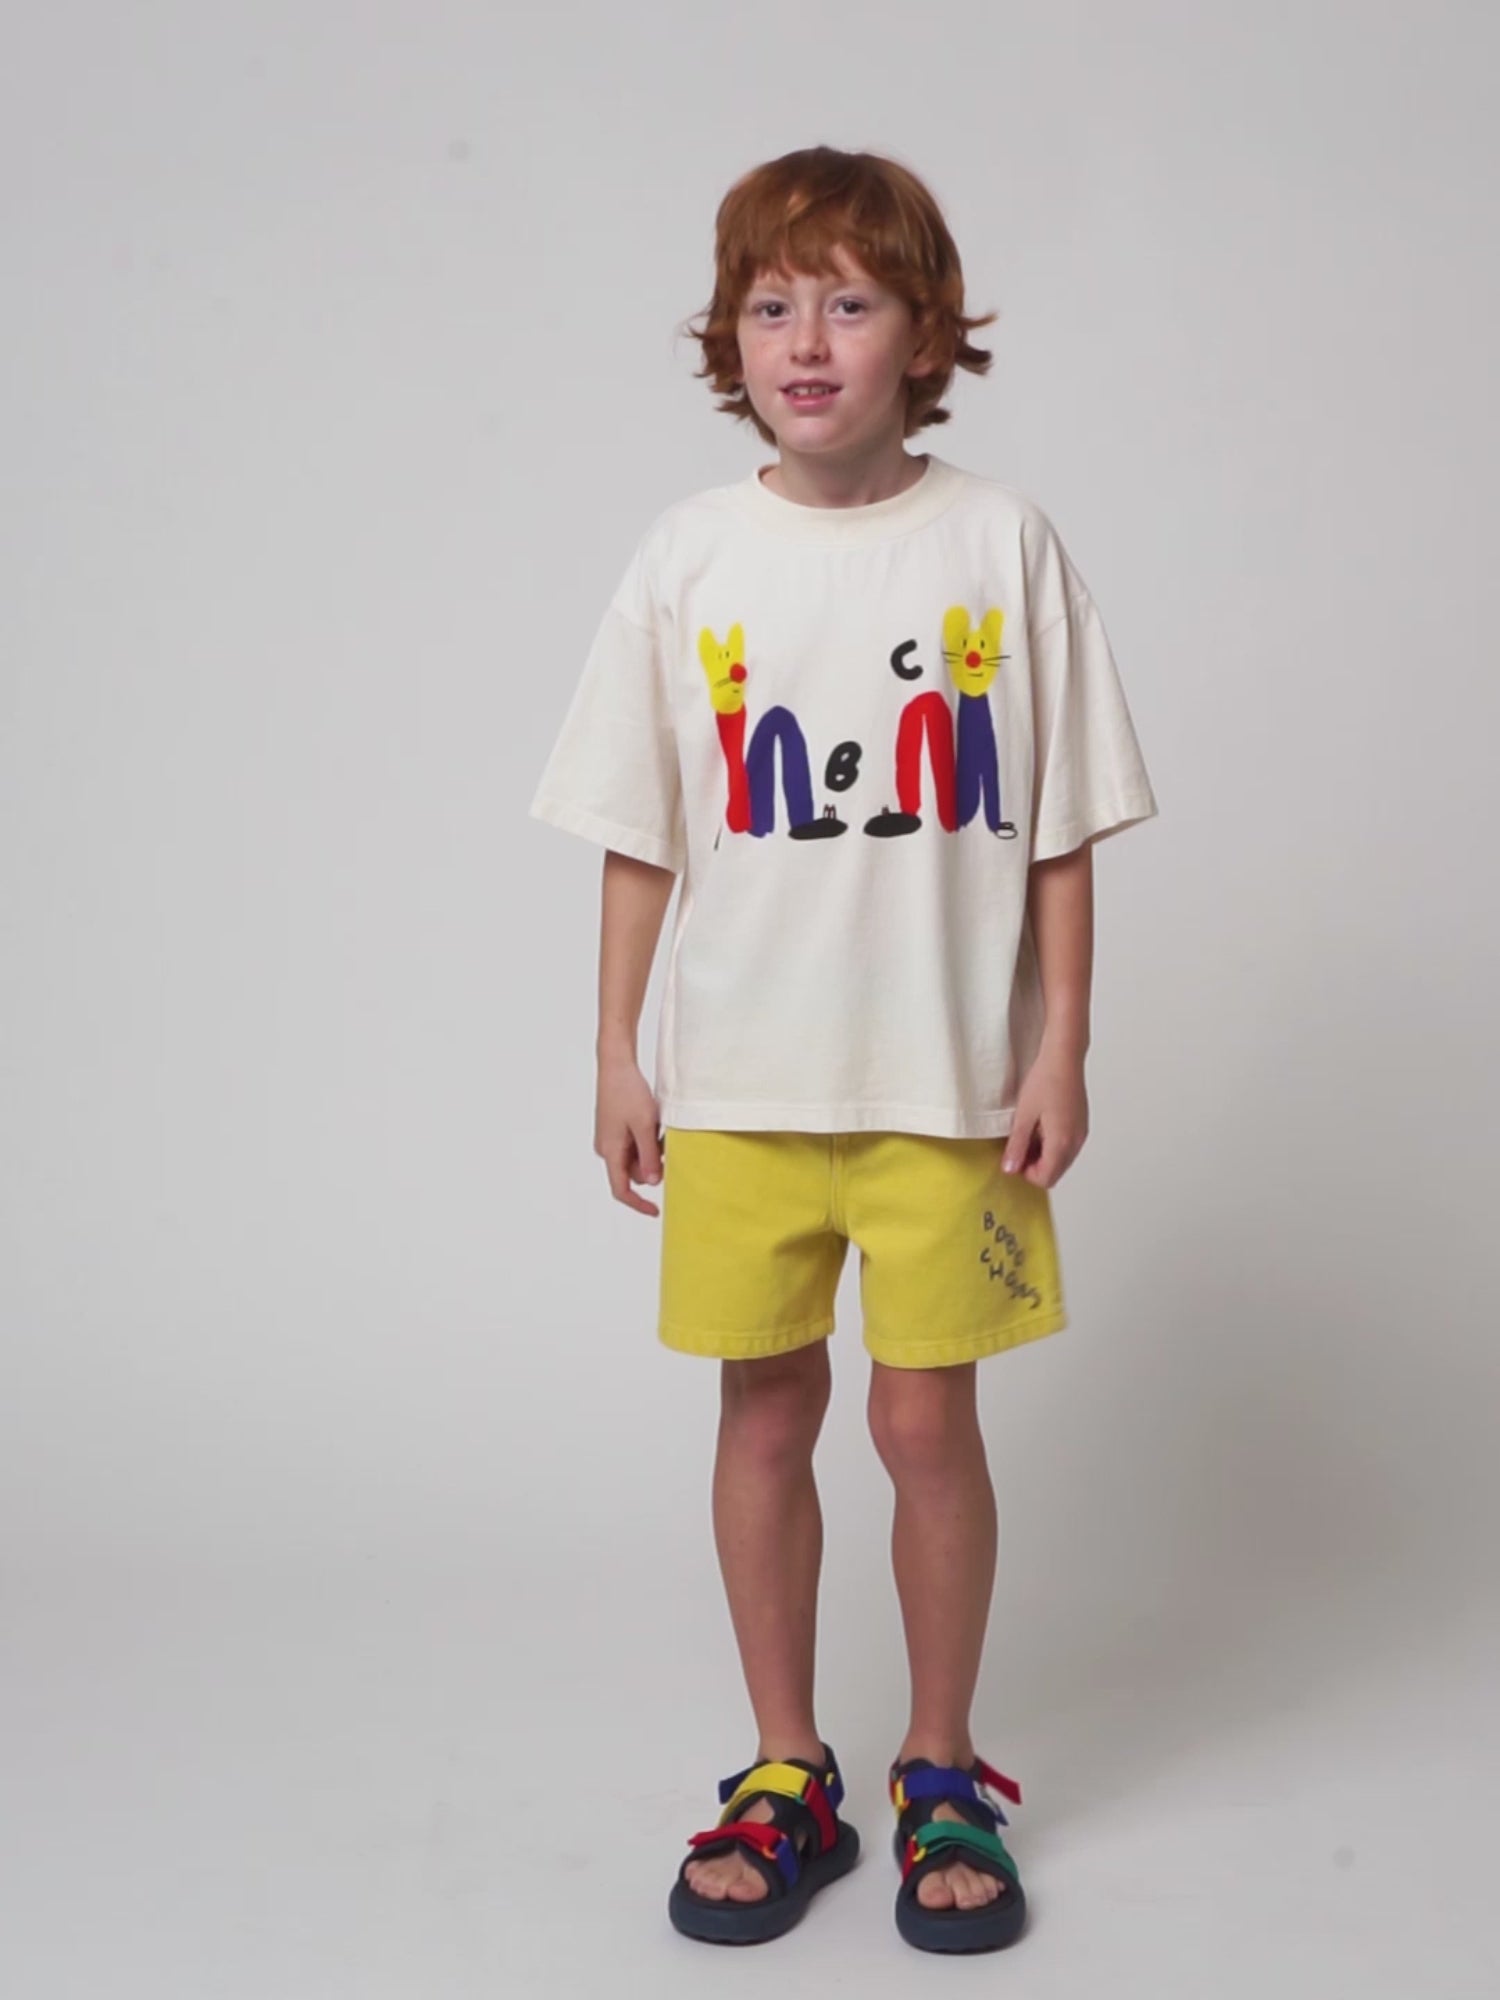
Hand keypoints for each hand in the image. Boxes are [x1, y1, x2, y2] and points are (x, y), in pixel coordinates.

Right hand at [594, 1052, 665, 1215]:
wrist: (616, 1065)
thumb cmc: (628, 1092)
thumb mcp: (645, 1126)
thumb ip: (649, 1156)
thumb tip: (654, 1183)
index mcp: (610, 1151)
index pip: (621, 1190)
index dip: (638, 1204)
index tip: (656, 1211)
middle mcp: (607, 1149)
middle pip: (632, 1173)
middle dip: (652, 1166)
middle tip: (665, 1144)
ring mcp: (610, 1139)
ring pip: (635, 1158)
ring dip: (650, 1151)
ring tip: (656, 1127)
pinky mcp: (615, 1130)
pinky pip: (634, 1146)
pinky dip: (646, 1141)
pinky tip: (651, 1122)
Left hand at [1002, 1044, 1088, 1188]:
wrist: (1064, 1058)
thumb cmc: (1045, 1081)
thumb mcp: (1023, 1116)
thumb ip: (1017, 1145)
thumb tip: (1010, 1168)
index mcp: (1062, 1143)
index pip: (1045, 1178)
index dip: (1026, 1173)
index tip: (1013, 1158)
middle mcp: (1076, 1142)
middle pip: (1055, 1172)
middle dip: (1035, 1166)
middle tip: (1018, 1147)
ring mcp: (1081, 1133)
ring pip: (1061, 1160)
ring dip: (1043, 1156)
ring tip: (1027, 1134)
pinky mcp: (1081, 1124)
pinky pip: (1067, 1146)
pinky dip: (1052, 1145)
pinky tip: (1040, 1126)